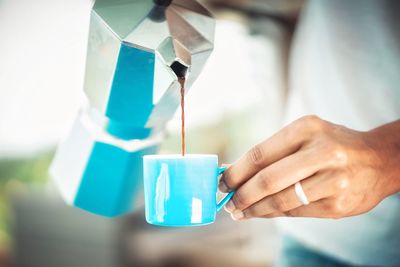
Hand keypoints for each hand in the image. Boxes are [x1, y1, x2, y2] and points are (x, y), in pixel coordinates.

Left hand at [219, 116, 399, 219]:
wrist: (378, 160)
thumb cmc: (331, 145)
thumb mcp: (305, 135)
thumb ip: (273, 153)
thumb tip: (234, 173)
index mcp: (307, 128)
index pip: (260, 153)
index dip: (236, 172)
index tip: (222, 183)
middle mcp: (322, 152)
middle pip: (268, 180)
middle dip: (241, 195)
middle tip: (228, 203)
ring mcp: (333, 180)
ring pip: (280, 201)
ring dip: (254, 210)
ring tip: (240, 212)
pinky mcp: (338, 205)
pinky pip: (295, 212)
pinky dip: (273, 214)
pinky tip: (262, 213)